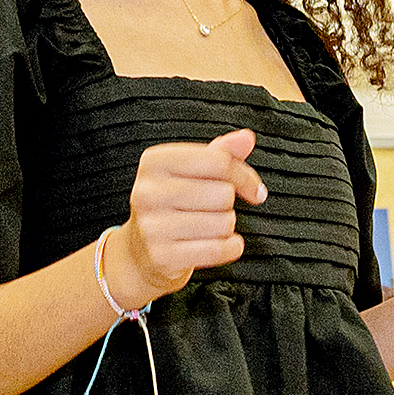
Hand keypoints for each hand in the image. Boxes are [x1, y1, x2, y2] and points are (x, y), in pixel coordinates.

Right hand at [108, 130, 262, 300]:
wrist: (141, 252)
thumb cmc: (171, 206)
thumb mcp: (190, 172)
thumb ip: (220, 153)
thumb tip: (246, 138)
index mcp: (155, 162)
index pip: (219, 161)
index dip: (244, 176)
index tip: (252, 188)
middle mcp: (148, 192)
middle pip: (223, 193)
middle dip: (228, 205)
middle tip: (211, 211)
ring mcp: (153, 226)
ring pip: (224, 223)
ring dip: (225, 228)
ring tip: (206, 228)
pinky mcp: (163, 256)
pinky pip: (217, 250)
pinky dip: (228, 249)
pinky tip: (216, 245)